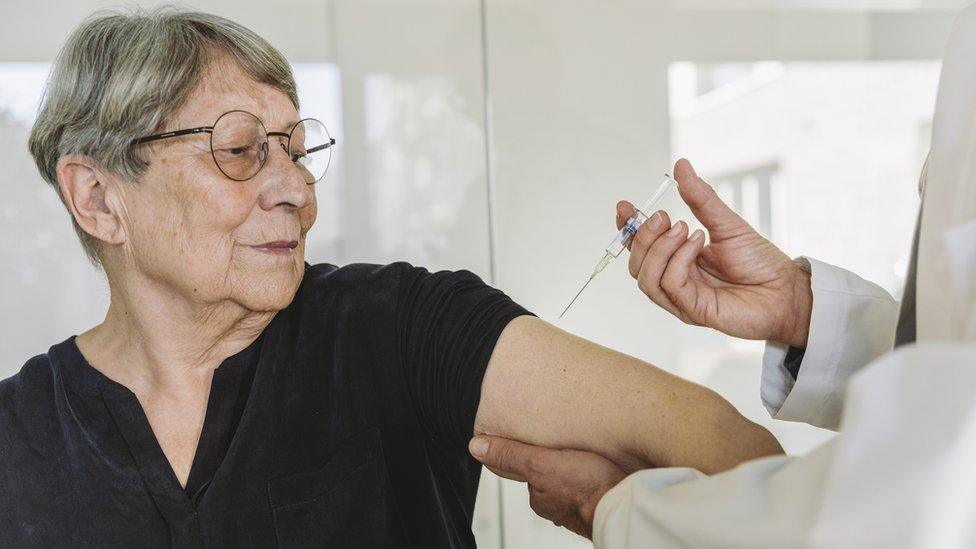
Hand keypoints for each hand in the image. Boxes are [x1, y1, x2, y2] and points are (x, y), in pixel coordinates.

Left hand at [468, 435, 626, 539]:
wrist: (625, 504)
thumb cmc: (586, 487)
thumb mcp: (540, 462)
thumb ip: (511, 455)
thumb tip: (476, 447)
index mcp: (541, 497)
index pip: (531, 470)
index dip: (538, 453)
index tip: (546, 443)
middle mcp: (559, 506)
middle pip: (553, 477)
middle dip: (560, 462)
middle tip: (570, 446)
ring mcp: (582, 506)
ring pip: (574, 482)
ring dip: (581, 470)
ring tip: (589, 454)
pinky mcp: (604, 500)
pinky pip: (596, 485)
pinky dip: (598, 477)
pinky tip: (605, 469)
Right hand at [618, 158, 812, 347]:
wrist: (786, 290)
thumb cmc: (760, 263)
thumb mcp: (726, 223)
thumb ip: (700, 199)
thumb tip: (681, 167)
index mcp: (678, 261)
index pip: (640, 248)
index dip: (628, 229)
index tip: (625, 207)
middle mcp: (675, 280)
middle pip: (635, 263)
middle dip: (644, 236)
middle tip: (666, 217)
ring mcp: (681, 298)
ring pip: (645, 277)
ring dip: (660, 248)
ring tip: (685, 228)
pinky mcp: (692, 310)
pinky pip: (670, 284)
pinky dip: (678, 260)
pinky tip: (698, 244)